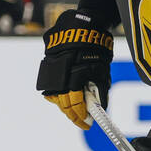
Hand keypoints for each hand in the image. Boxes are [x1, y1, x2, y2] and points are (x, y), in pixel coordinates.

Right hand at [36, 9, 113, 129]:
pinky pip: (50, 86)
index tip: (87, 124)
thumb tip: (101, 106)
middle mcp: (60, 78)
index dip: (81, 118)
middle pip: (63, 105)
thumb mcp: (102, 71)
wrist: (82, 26)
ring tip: (76, 109)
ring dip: (65, 106)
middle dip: (73, 115)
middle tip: (82, 120)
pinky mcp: (48, 66)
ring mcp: (51, 72)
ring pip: (55, 97)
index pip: (75, 106)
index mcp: (74, 79)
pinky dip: (58, 94)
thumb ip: (100, 90)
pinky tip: (65, 97)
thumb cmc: (95, 48)